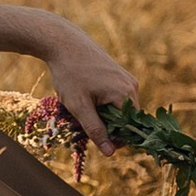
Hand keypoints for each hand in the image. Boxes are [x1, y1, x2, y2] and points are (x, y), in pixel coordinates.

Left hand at [37, 26, 138, 157]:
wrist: (63, 42)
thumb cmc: (69, 73)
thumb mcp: (79, 106)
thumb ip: (96, 130)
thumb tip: (111, 153)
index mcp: (126, 94)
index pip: (128, 129)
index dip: (111, 137)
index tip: (91, 135)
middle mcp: (132, 86)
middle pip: (124, 119)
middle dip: (105, 124)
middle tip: (81, 118)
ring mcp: (126, 78)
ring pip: (118, 108)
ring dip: (101, 113)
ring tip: (81, 103)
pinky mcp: (119, 74)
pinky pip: (115, 97)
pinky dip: (101, 102)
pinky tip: (85, 94)